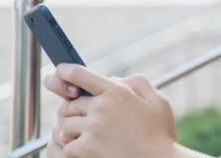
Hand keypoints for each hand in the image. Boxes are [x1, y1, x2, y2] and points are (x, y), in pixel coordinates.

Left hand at [45, 64, 177, 157]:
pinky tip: (89, 151)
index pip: (80, 74)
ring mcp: (92, 128)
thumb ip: (138, 84)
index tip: (60, 71)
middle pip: (69, 105)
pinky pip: (66, 146)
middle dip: (75, 113)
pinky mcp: (85, 148)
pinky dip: (73, 149)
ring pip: (64, 126)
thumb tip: (114, 79)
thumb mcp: (158, 102)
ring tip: (90, 139)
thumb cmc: (160, 135)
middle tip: (88, 122)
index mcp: (117, 92)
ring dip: (72, 132)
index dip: (65, 71)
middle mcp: (101, 107)